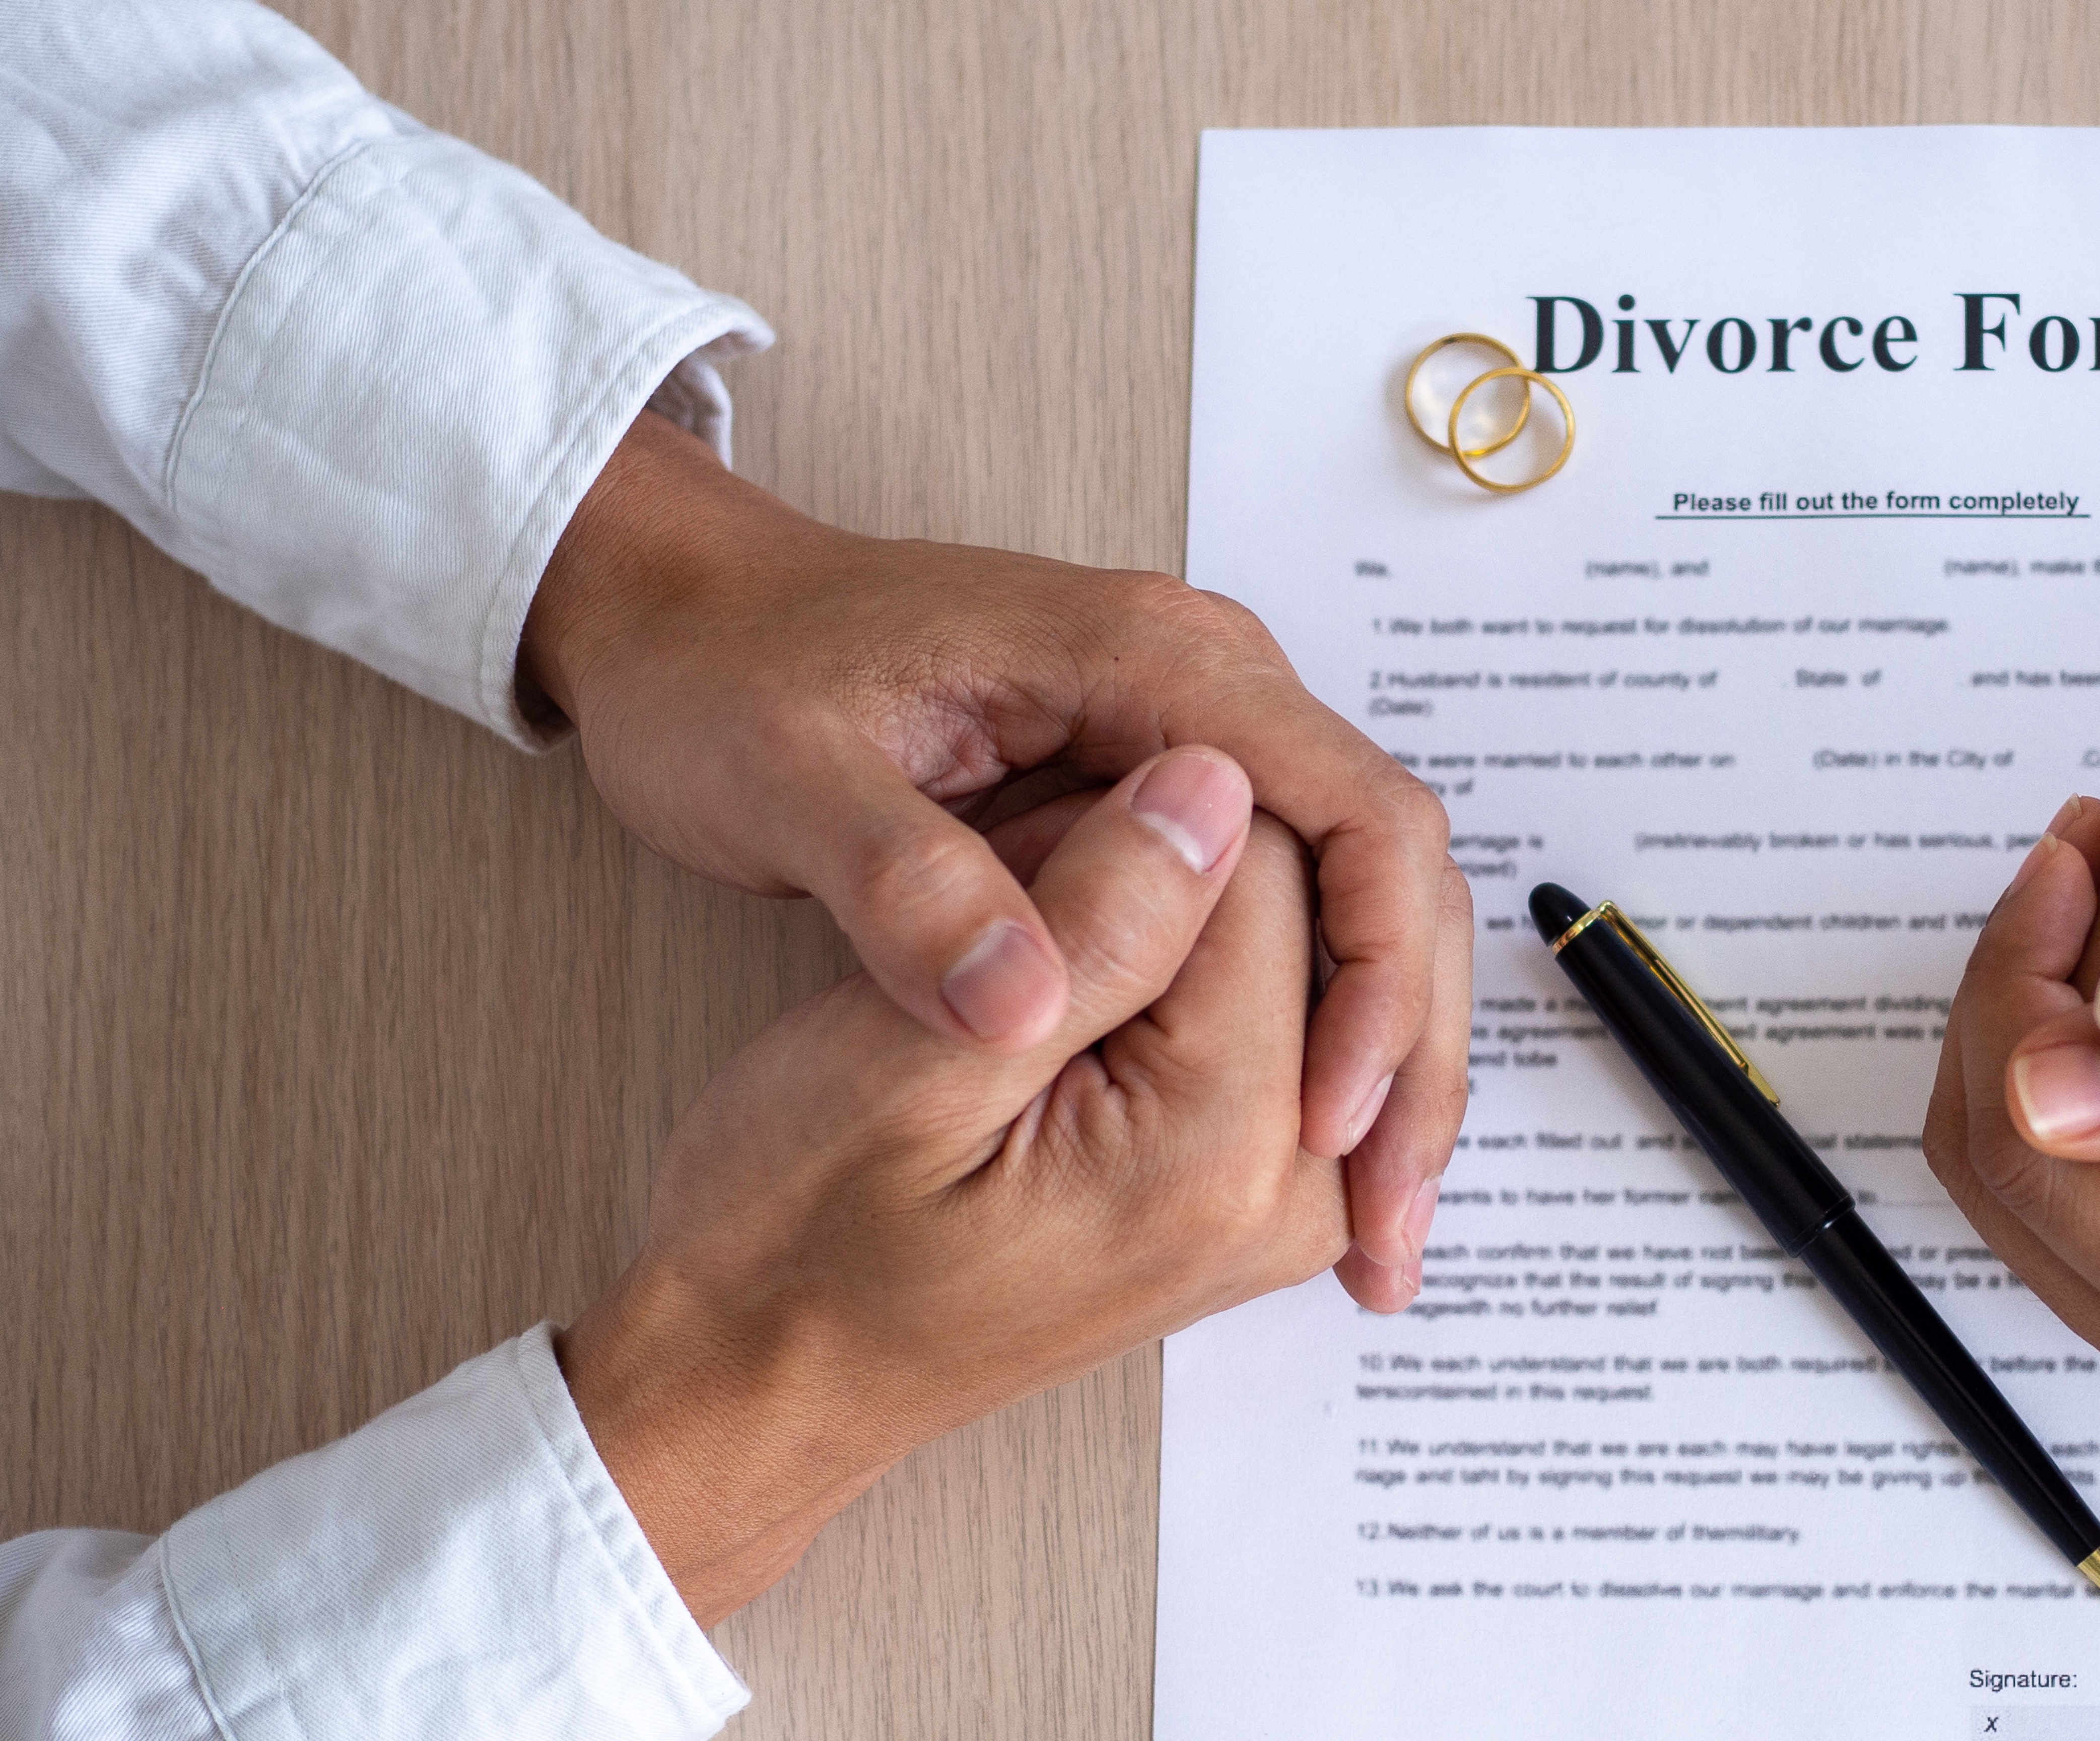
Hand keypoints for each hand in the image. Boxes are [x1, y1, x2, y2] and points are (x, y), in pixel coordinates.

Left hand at [523, 415, 1463, 1306]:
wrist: (687, 611)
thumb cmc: (727, 680)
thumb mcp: (782, 782)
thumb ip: (907, 888)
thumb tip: (1029, 1005)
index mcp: (1152, 659)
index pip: (1355, 810)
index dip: (1373, 977)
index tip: (1333, 1121)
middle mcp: (1210, 684)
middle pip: (1395, 865)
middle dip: (1412, 1050)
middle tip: (1392, 1230)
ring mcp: (1198, 737)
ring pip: (1362, 896)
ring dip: (1383, 1056)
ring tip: (1373, 1230)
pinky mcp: (1167, 795)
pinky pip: (1296, 910)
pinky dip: (1320, 1031)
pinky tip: (1308, 1151)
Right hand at [558, 747, 1350, 1621]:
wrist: (763, 1378)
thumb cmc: (799, 1236)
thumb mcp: (911, 1059)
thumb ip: (1091, 922)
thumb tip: (1219, 785)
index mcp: (1227, 1152)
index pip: (1268, 864)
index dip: (1119, 827)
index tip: (1000, 891)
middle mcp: (1299, 1189)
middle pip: (1295, 907)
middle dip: (1149, 886)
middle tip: (991, 964)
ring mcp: (1289, 1201)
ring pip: (1273, 949)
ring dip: (1147, 936)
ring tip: (1010, 1016)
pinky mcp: (1255, 1191)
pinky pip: (1258, 1018)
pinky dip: (1162, 991)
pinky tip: (1053, 1036)